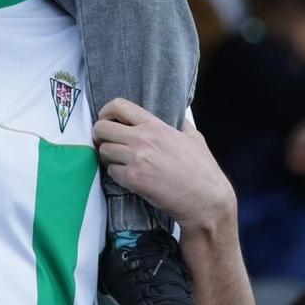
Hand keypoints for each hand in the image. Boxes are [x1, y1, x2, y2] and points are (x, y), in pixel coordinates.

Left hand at [93, 100, 234, 232]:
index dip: (106, 112)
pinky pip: (111, 172)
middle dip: (100, 135)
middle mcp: (142, 139)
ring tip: (120, 161)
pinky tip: (128, 176)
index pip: (118, 106)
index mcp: (155, 125)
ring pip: (103, 151)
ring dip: (108, 156)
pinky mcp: (133, 180)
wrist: (205, 199)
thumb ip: (181, 125)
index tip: (106, 120)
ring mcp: (136, 159)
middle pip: (102, 128)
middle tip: (107, 143)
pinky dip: (116, 174)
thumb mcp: (194, 138)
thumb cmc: (203, 170)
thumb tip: (178, 118)